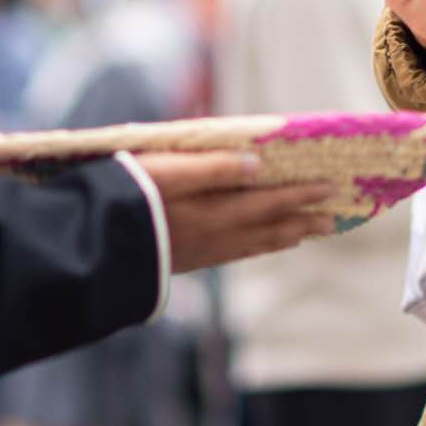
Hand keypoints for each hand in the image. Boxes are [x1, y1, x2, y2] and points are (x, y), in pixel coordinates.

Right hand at [134, 152, 334, 272]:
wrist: (91, 245)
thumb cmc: (126, 196)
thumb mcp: (170, 171)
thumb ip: (214, 167)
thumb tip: (258, 165)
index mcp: (215, 212)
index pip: (270, 201)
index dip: (302, 195)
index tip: (330, 189)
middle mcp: (215, 237)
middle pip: (270, 229)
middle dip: (302, 222)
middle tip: (334, 220)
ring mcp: (202, 252)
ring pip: (255, 245)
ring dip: (284, 238)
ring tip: (305, 234)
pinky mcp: (187, 261)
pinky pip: (235, 254)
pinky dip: (257, 248)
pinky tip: (258, 246)